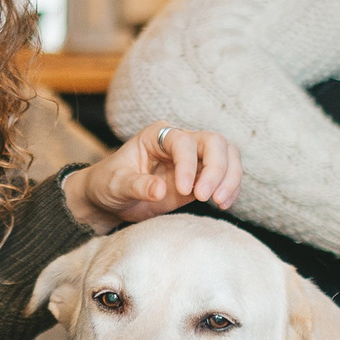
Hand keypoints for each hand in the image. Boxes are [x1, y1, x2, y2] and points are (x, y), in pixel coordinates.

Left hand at [63, 125, 242, 231]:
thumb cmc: (108, 185)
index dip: (189, 165)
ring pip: (227, 155)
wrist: (111, 200)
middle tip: (209, 198)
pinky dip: (231, 188)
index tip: (186, 192)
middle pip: (215, 142)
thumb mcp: (115, 185)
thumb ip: (136, 185)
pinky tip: (224, 204)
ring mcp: (194, 159)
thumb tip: (160, 189)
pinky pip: (226, 176)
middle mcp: (179, 142)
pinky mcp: (201, 177)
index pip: (184, 142)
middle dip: (218, 169)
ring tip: (220, 202)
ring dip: (230, 178)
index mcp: (157, 135)